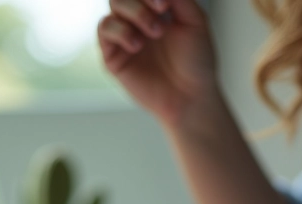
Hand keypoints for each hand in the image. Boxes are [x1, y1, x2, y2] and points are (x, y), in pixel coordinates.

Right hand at [97, 0, 218, 127]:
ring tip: (154, 33)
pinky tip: (137, 45)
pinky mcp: (113, 55)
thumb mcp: (196, 21)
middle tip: (162, 15)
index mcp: (158, 6)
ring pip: (114, 5)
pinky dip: (120, 31)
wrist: (191, 96)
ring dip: (134, 13)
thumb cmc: (197, 61)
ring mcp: (125, 35)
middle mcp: (139, 18)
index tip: (166, 5)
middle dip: (142, 1)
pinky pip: (104, 30)